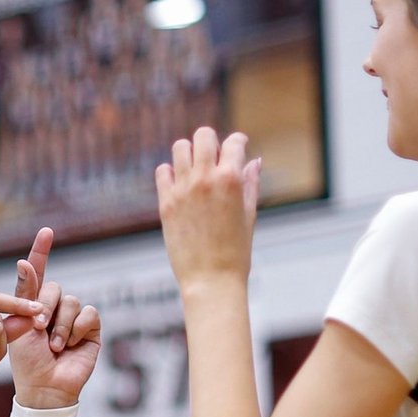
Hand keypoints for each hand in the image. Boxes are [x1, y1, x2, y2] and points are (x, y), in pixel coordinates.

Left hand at [8, 228, 100, 409]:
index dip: (41, 252)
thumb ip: (24, 293)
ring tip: (54, 346)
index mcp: (33, 304)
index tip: (46, 232)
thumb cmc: (27, 361)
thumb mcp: (19, 324)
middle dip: (45, 307)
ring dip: (60, 324)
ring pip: (72, 301)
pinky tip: (70, 345)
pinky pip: (89, 314)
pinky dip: (77, 328)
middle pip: (55, 287)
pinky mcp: (90, 329)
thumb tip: (24, 261)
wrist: (45, 387)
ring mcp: (73, 318)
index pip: (39, 272)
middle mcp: (55, 307)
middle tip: (38, 329)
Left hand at [154, 127, 261, 290]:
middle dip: (212, 140)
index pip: (234, 142)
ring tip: (196, 168)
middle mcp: (205, 179)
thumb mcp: (249, 214)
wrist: (211, 280)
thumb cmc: (236, 251)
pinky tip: (180, 184)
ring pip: (180, 148)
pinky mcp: (166, 203)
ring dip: (190, 152)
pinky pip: (162, 171)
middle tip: (214, 155)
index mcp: (231, 179)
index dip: (239, 142)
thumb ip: (250, 184)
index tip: (238, 146)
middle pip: (203, 136)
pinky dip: (171, 172)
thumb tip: (254, 161)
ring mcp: (182, 190)